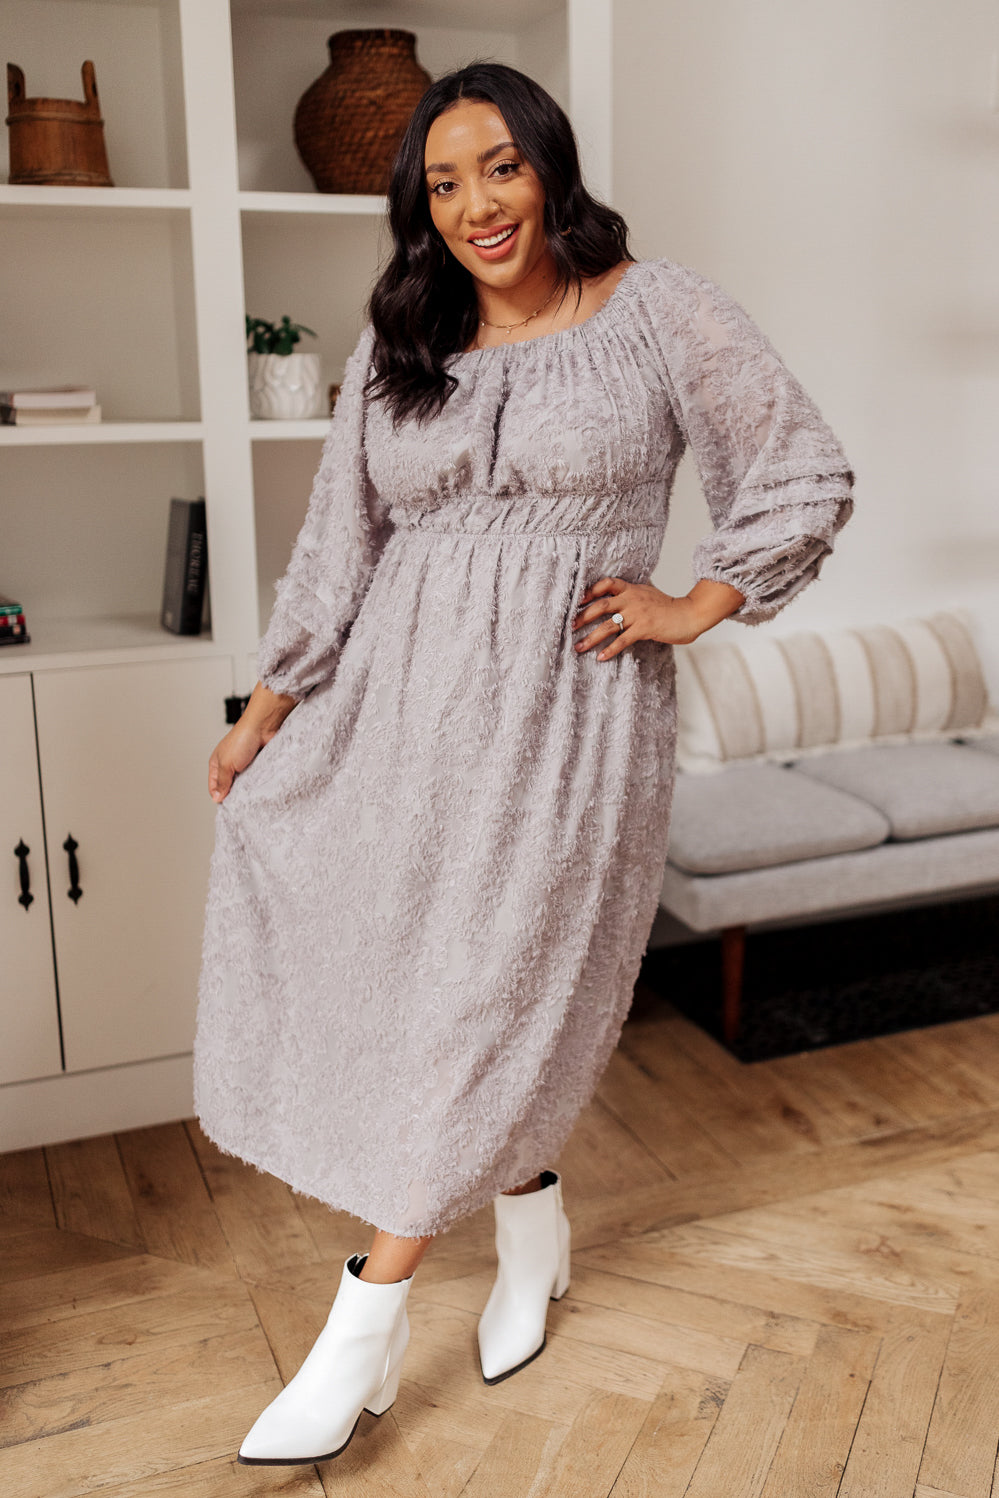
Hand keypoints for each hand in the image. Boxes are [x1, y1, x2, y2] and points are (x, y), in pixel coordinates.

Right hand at [207, 682, 298, 801]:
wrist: (264, 727)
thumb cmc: (242, 739)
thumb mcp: (227, 764)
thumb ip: (222, 782)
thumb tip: (217, 798)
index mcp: (216, 764)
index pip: (214, 787)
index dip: (219, 796)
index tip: (228, 806)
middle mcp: (229, 765)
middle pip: (229, 787)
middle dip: (234, 794)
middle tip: (241, 803)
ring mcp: (244, 766)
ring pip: (244, 785)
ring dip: (247, 789)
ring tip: (251, 795)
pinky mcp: (258, 765)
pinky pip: (256, 779)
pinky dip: (258, 784)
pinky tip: (260, 787)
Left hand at [571, 576, 745, 659]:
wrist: (689, 614)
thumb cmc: (668, 607)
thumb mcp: (648, 594)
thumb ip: (632, 594)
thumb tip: (617, 597)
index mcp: (632, 589)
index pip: (607, 584)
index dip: (591, 590)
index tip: (577, 600)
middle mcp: (633, 599)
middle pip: (601, 605)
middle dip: (583, 616)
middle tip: (570, 626)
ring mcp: (638, 614)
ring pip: (608, 625)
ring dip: (591, 637)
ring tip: (578, 647)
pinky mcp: (645, 629)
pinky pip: (623, 640)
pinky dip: (610, 649)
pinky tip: (600, 657)